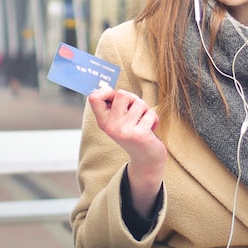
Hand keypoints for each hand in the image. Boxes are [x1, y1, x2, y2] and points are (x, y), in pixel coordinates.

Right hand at [88, 88, 166, 216]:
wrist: (146, 160)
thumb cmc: (134, 133)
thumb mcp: (119, 121)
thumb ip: (114, 106)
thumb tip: (106, 87)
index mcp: (103, 122)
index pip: (94, 97)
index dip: (107, 91)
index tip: (116, 98)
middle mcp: (110, 127)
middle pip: (122, 94)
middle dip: (133, 98)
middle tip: (136, 110)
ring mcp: (124, 131)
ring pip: (139, 103)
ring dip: (146, 110)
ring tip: (143, 122)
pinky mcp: (139, 135)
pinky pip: (150, 113)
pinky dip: (154, 119)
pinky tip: (151, 129)